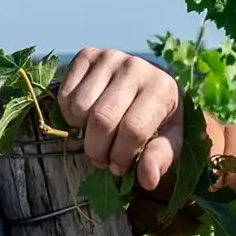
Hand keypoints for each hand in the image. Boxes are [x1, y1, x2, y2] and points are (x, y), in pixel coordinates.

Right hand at [57, 49, 184, 190]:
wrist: (149, 82)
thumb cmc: (160, 117)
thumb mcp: (169, 139)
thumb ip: (161, 158)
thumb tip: (148, 181)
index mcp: (162, 88)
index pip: (132, 129)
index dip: (121, 156)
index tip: (119, 168)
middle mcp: (135, 66)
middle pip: (101, 119)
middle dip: (97, 150)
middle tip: (102, 159)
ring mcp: (109, 57)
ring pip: (79, 107)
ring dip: (82, 131)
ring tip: (97, 135)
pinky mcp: (87, 54)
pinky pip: (65, 95)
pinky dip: (70, 115)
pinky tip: (87, 117)